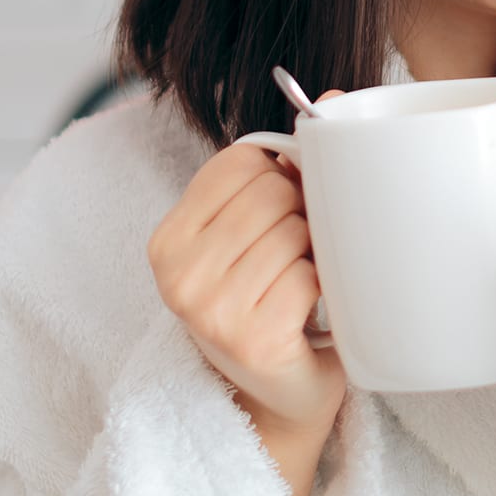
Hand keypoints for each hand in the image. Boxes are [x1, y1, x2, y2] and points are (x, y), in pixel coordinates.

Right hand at [147, 91, 348, 440]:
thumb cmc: (269, 303)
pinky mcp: (250, 341)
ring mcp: (209, 311)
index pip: (242, 159)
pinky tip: (309, 315)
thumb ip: (280, 164)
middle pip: (272, 190)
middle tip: (299, 256)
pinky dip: (324, 290)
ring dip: (315, 255)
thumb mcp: (256, 232)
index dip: (282, 175)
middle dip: (303, 216)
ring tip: (300, 287)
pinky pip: (310, 276)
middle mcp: (176, 274)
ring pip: (296, 231)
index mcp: (168, 238)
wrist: (276, 398)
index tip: (286, 210)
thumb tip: (328, 98)